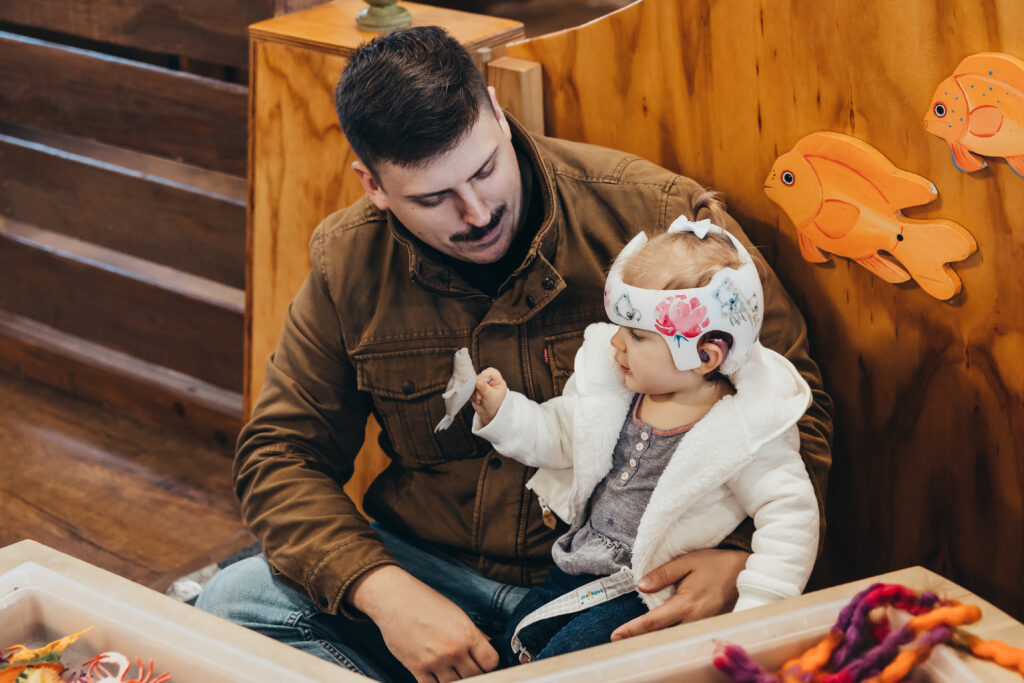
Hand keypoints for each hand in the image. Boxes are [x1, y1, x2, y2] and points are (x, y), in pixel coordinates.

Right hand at [348, 565, 497, 681]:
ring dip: (455, 679)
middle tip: (467, 667)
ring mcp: (435, 661)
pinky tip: (436, 676)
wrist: (394, 599)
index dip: (489, 664)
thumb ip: (473, 631)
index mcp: (467, 633)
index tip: (483, 663)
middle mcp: (454, 649)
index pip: (491, 662)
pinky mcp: (417, 668)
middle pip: (475, 676)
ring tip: (451, 670)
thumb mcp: (455, 612)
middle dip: (474, 673)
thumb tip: (487, 644)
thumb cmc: (425, 601)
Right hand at [471, 368, 507, 426]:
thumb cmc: (496, 405)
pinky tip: (477, 401)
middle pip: (479, 377)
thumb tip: (477, 381)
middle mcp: (489, 380)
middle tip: (480, 397)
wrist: (491, 415)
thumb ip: (484, 388)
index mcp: (497, 379)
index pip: (489, 372)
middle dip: (477, 387)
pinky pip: (470, 389)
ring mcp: (482, 385)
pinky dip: (472, 395)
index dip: (483, 377)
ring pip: (473, 384)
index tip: (480, 384)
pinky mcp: (476, 390)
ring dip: (474, 393)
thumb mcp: (491, 396)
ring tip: (479, 400)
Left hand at [610, 548, 747, 640]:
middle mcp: (694, 621)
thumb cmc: (716, 564)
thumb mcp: (687, 562)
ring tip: (634, 639)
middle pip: (661, 636)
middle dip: (640, 639)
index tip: (615, 636)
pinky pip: (685, 635)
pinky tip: (660, 635)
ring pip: (673, 637)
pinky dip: (670, 636)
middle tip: (620, 641)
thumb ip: (663, 574)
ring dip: (655, 639)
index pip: (652, 622)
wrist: (746, 572)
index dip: (632, 629)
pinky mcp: (708, 627)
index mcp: (686, 605)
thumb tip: (641, 586)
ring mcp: (703, 627)